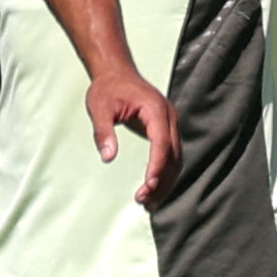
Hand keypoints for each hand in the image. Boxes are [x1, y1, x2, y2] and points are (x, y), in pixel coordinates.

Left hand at [82, 66, 178, 203]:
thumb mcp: (99, 108)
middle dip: (162, 180)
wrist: (116, 72)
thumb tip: (108, 158)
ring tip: (148, 204)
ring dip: (166, 182)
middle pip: (174, 155)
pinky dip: (165, 174)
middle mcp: (169, 117)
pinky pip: (172, 155)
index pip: (162, 142)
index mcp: (156, 109)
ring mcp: (171, 123)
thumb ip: (103, 132)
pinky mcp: (167, 130)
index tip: (149, 187)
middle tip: (144, 202)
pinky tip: (153, 189)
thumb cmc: (107, 89)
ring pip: (177, 158)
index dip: (157, 166)